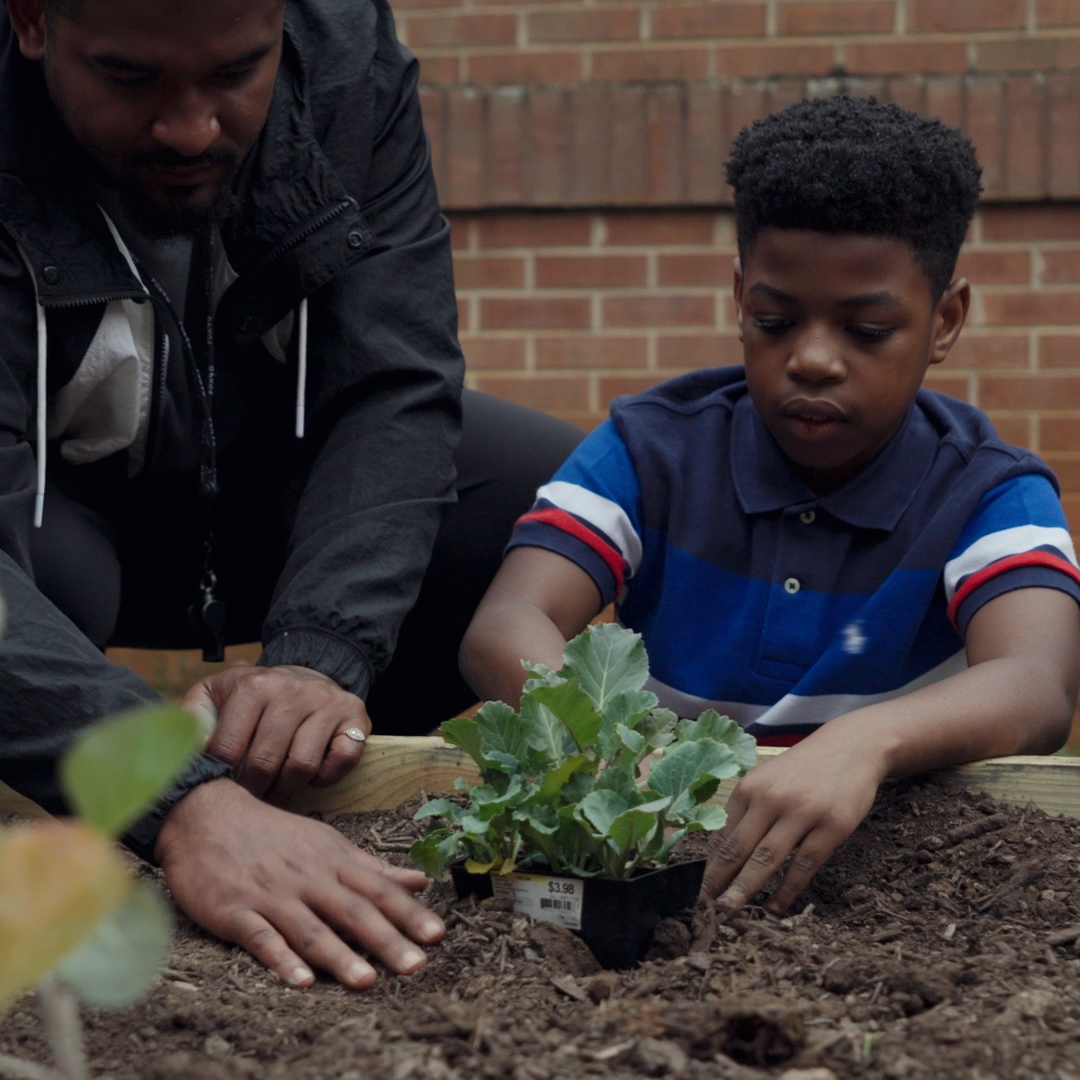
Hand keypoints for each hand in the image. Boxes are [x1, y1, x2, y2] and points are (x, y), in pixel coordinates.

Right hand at [155, 779, 444, 988]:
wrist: (205, 816)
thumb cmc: (274, 834)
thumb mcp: (327, 843)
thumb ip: (372, 866)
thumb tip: (420, 880)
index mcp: (332, 860)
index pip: (378, 889)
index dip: (408, 912)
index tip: (437, 935)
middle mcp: (308, 878)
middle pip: (352, 910)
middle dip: (386, 939)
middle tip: (417, 967)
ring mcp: (272, 895)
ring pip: (311, 928)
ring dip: (340, 955)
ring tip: (368, 982)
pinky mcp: (235, 911)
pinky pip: (262, 938)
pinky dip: (282, 959)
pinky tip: (302, 981)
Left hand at [183, 665, 369, 801]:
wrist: (308, 673)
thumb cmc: (255, 695)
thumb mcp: (216, 693)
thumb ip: (192, 716)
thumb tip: (182, 748)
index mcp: (254, 685)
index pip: (227, 749)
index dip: (220, 779)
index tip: (219, 790)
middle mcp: (292, 690)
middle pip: (265, 762)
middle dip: (253, 790)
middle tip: (249, 799)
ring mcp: (327, 703)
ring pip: (301, 766)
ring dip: (286, 788)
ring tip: (275, 790)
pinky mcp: (356, 718)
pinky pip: (341, 760)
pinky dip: (326, 776)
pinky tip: (312, 774)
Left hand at [700, 722, 887, 912]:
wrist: (851, 746)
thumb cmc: (801, 770)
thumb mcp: (767, 780)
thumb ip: (746, 810)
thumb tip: (721, 853)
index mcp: (750, 788)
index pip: (723, 834)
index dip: (710, 865)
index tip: (698, 890)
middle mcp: (771, 798)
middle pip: (739, 848)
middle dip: (720, 881)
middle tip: (705, 908)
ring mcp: (803, 812)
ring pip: (768, 858)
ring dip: (747, 888)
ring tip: (732, 911)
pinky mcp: (832, 825)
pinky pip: (805, 864)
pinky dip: (788, 889)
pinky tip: (776, 906)